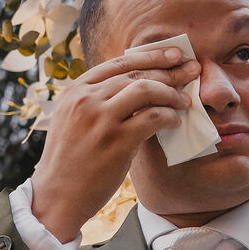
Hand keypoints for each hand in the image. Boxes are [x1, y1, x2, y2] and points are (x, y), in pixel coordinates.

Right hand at [30, 47, 200, 242]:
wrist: (56, 196)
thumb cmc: (71, 161)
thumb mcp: (73, 119)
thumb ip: (98, 101)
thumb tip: (136, 87)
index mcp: (76, 90)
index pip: (120, 62)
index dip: (151, 55)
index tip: (174, 54)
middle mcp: (86, 99)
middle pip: (137, 74)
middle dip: (170, 70)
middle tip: (192, 70)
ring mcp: (101, 119)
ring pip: (147, 90)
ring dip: (172, 93)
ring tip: (185, 101)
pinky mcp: (116, 141)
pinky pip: (153, 118)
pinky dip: (169, 116)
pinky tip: (175, 121)